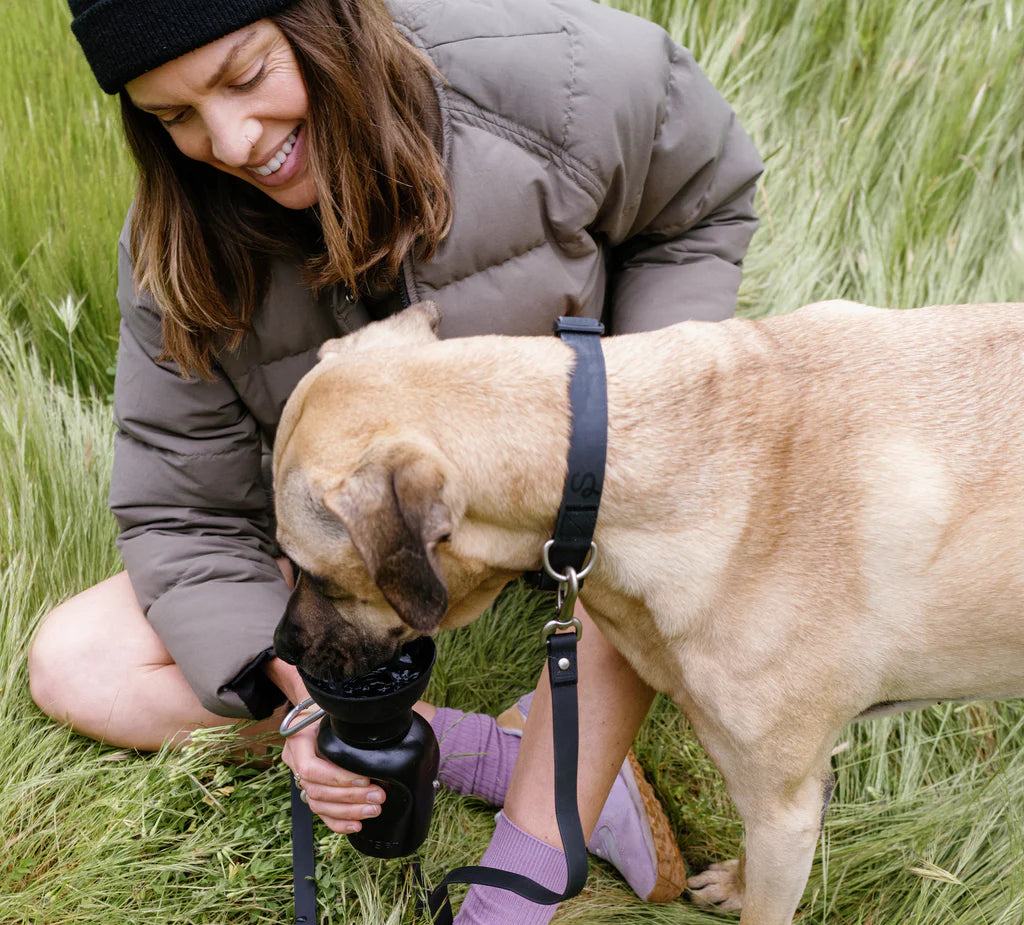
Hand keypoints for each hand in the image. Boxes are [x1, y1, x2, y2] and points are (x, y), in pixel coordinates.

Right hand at [281, 720, 385, 834]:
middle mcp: (294, 761)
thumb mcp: (335, 711)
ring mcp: (299, 777)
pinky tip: (357, 825)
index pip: (311, 768)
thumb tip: (381, 733)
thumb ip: (349, 725)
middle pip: (317, 790)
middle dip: (350, 797)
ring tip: (374, 810)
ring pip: (318, 805)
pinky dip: (338, 821)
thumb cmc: (330, 709)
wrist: (315, 711)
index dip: (338, 778)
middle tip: (378, 797)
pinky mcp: (310, 789)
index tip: (365, 779)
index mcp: (298, 740)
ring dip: (348, 811)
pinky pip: (320, 812)